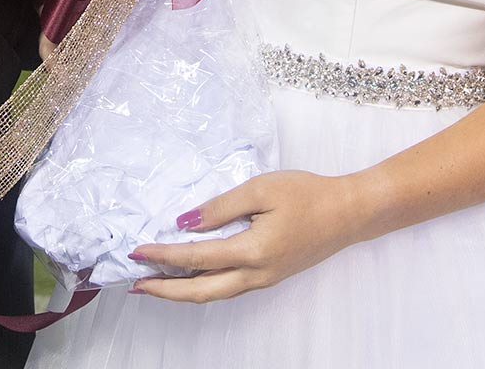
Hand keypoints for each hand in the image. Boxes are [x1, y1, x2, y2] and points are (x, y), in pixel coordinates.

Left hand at [126, 171, 371, 303]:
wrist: (348, 213)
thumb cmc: (308, 194)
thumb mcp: (261, 189)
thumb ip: (220, 207)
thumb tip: (185, 222)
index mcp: (253, 252)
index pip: (196, 258)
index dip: (163, 255)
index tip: (138, 250)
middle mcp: (256, 275)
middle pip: (200, 292)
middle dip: (164, 290)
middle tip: (136, 283)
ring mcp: (263, 280)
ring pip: (214, 294)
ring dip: (181, 291)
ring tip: (155, 283)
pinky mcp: (269, 276)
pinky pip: (228, 288)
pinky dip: (202, 286)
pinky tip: (190, 275)